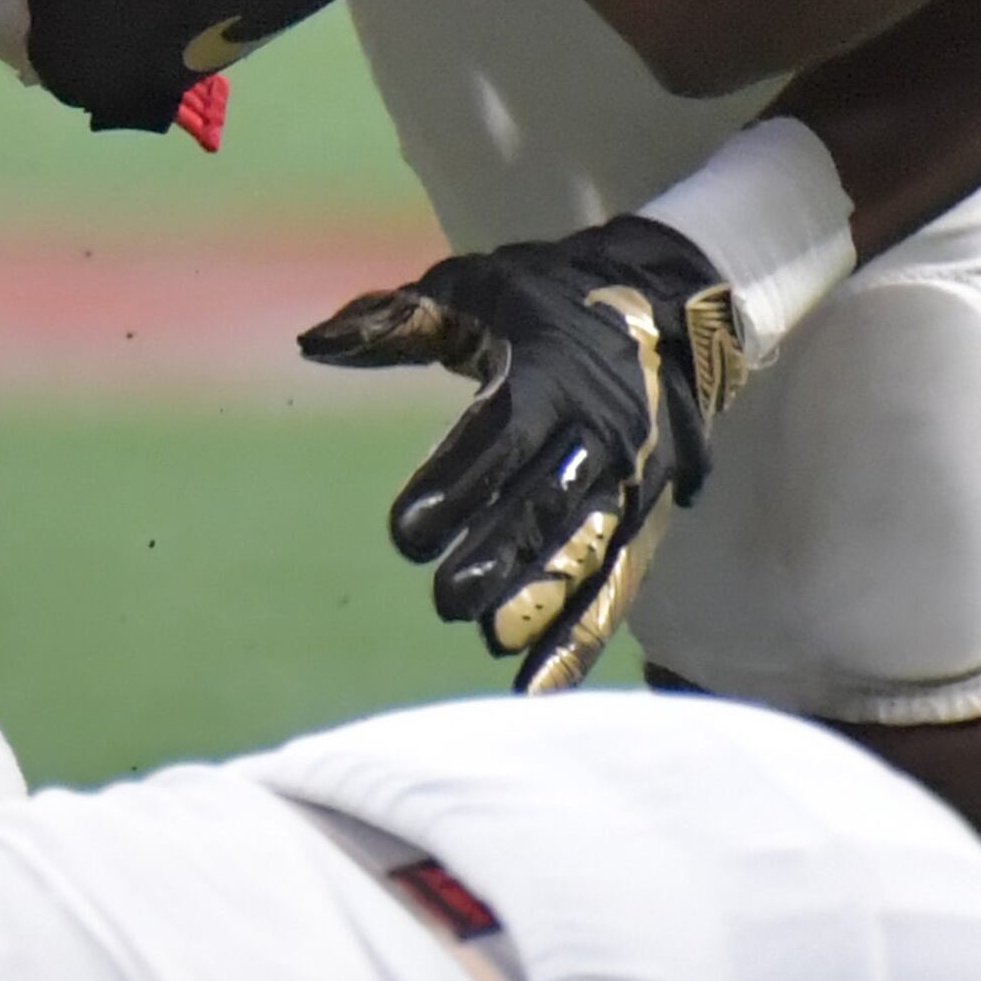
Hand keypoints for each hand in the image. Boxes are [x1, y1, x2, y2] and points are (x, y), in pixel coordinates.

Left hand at [300, 215, 759, 690]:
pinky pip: (615, 588)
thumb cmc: (546, 301)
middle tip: (447, 599)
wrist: (668, 307)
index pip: (504, 438)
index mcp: (553, 376)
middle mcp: (601, 434)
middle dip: (500, 553)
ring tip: (493, 639)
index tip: (406, 531)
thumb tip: (312, 341)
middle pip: (548, 504)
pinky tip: (536, 689)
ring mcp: (630, 484)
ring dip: (544, 598)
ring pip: (587, 551)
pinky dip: (579, 641)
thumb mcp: (476, 290)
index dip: (458, 483)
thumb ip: (397, 320)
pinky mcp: (643, 524)